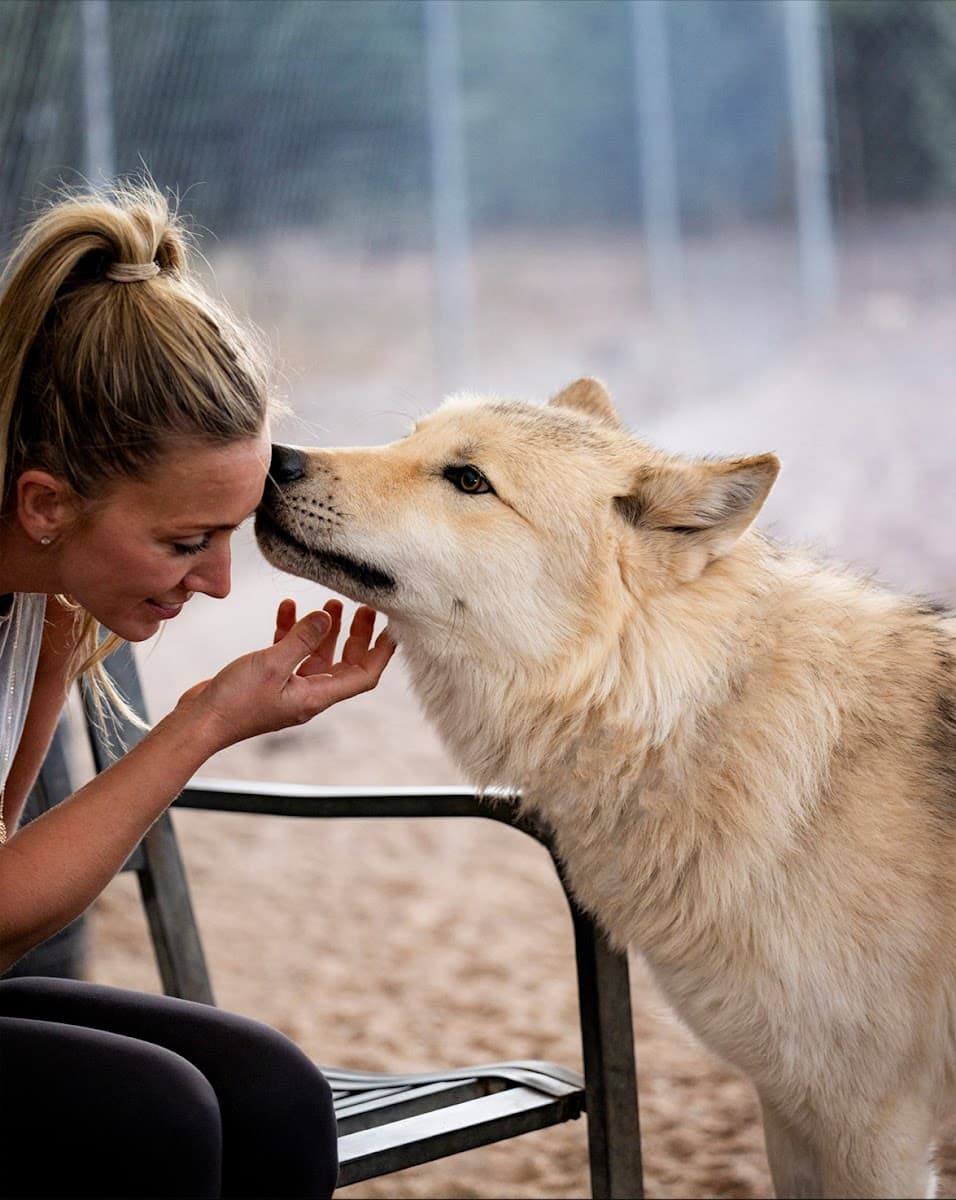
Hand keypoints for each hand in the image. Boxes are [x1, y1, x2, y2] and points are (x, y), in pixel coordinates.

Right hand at [177, 599, 394, 750]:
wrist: (198, 723)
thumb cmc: (235, 702)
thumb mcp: (273, 664)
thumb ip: (303, 639)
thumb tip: (328, 617)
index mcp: (317, 696)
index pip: (364, 676)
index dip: (381, 653)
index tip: (393, 628)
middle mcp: (308, 694)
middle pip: (344, 663)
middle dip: (356, 635)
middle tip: (362, 606)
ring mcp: (289, 687)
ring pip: (317, 655)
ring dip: (325, 630)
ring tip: (330, 603)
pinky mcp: (269, 680)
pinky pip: (290, 653)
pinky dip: (292, 632)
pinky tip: (288, 609)